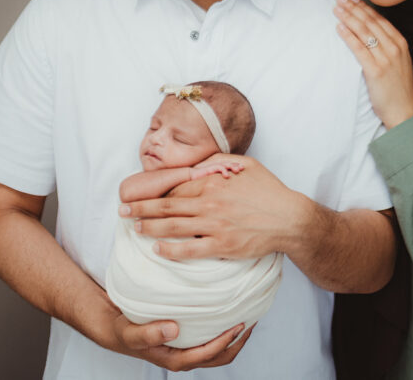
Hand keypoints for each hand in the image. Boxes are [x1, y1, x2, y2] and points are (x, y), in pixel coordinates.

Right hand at [108, 314, 252, 370]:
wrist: (120, 332)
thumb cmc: (127, 333)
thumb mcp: (132, 333)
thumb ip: (149, 332)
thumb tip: (173, 329)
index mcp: (176, 359)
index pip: (208, 354)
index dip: (225, 340)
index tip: (238, 324)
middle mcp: (186, 358)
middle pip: (221, 357)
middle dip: (238, 342)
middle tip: (251, 320)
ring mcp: (189, 352)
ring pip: (220, 352)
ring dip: (236, 339)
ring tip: (248, 317)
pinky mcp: (190, 343)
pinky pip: (213, 341)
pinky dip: (226, 332)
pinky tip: (230, 314)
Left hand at [121, 154, 305, 260]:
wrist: (290, 219)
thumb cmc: (269, 191)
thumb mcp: (246, 165)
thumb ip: (219, 162)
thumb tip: (197, 165)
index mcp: (213, 183)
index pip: (175, 188)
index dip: (154, 192)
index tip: (138, 194)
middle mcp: (210, 204)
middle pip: (166, 207)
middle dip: (141, 209)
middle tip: (122, 211)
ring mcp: (215, 227)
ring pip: (173, 228)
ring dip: (149, 228)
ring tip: (134, 228)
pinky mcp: (222, 247)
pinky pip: (190, 250)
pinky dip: (171, 250)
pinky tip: (157, 249)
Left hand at [334, 0, 412, 127]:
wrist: (404, 111)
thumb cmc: (398, 89)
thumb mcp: (399, 62)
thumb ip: (388, 47)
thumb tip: (371, 34)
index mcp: (401, 43)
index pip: (379, 20)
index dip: (364, 8)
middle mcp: (394, 47)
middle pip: (370, 22)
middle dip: (353, 8)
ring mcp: (386, 58)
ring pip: (364, 32)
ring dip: (348, 17)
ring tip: (337, 9)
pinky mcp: (376, 70)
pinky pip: (359, 48)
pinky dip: (348, 36)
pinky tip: (339, 27)